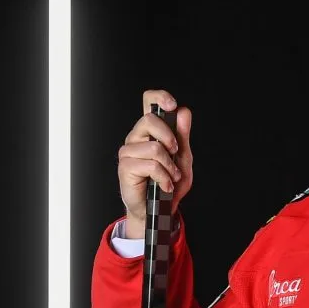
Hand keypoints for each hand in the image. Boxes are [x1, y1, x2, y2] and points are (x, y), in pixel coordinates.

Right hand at [116, 89, 192, 238]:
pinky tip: (164, 185)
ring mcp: (128, 151)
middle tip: (175, 153)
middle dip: (169, 137)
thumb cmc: (168, 182)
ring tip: (171, 176)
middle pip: (149, 120)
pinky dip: (164, 177)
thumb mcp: (182, 158)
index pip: (148, 102)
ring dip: (169, 166)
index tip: (171, 105)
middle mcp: (136, 137)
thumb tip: (183, 112)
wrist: (159, 209)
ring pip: (154, 147)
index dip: (159, 98)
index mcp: (150, 131)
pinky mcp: (125, 167)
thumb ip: (182, 136)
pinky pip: (150, 165)